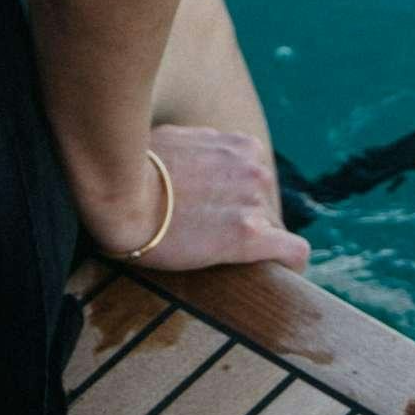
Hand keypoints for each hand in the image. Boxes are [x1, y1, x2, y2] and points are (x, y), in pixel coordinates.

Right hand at [92, 125, 309, 276]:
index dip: (240, 202)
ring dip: (255, 245)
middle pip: (266, 206)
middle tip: (213, 242)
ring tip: (222, 259)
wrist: (121, 194)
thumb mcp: (177, 139)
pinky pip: (293, 253)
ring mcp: (253, 202)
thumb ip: (203, 149)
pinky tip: (282, 275)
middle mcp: (254, 169)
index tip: (222, 218)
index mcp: (241, 147)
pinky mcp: (249, 236)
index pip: (257, 181)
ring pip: (274, 230)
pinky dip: (290, 265)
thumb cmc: (136, 168)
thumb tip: (199, 156)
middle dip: (247, 223)